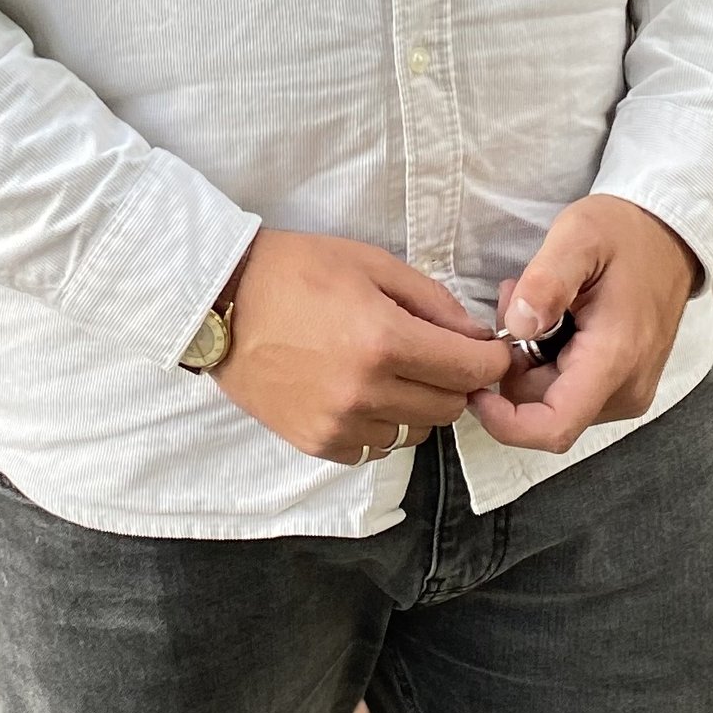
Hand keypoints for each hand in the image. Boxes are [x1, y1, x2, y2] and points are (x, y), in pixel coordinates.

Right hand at [213, 229, 513, 466]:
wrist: (221, 303)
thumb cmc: (296, 270)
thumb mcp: (372, 263)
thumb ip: (432, 301)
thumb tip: (474, 336)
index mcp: (384, 340)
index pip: (469, 369)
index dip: (491, 360)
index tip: (490, 351)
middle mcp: (366, 392)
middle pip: (448, 407)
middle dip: (455, 381)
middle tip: (438, 354)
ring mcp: (339, 424)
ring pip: (415, 432)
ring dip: (418, 405)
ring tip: (393, 371)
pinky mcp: (317, 443)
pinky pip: (376, 448)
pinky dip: (382, 425)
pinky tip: (362, 393)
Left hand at [467, 196, 703, 455]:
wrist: (668, 235)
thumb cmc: (624, 232)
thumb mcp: (578, 235)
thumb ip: (546, 282)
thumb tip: (517, 327)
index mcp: (615, 358)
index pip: (554, 427)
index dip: (504, 422)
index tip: (475, 386)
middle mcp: (626, 390)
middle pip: (542, 408)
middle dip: (515, 362)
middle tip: (517, 301)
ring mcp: (627, 394)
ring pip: (551, 400)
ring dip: (531, 359)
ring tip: (544, 303)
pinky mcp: (623, 388)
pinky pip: (568, 389)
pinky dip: (548, 360)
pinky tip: (558, 318)